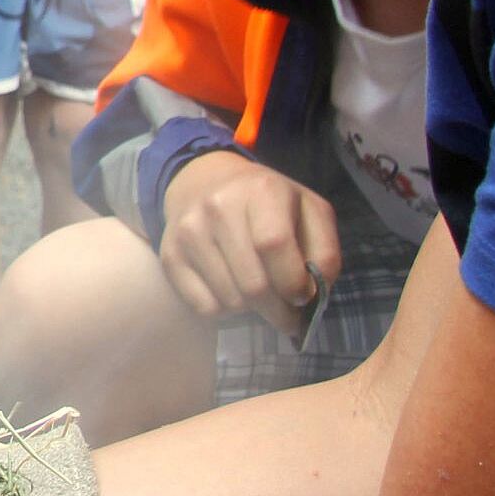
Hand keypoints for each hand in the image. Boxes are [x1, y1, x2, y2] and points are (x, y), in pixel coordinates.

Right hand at [158, 150, 341, 335]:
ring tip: (258, 293)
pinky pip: (203, 307)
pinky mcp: (170, 254)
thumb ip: (324, 251)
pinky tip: (232, 289)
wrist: (204, 180)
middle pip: (253, 284)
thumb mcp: (309, 210)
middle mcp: (219, 207)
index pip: (275, 245)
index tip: (302, 295)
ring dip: (251, 310)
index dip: (294, 282)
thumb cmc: (267, 201)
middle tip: (287, 316)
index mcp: (261, 190)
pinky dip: (224, 310)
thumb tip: (313, 294)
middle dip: (278, 311)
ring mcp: (190, 232)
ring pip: (230, 301)